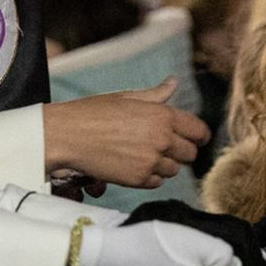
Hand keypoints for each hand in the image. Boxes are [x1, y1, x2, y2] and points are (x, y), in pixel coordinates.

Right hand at [42, 78, 209, 188]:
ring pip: (174, 170)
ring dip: (165, 164)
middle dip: (182, 150)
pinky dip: (150, 177)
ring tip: (145, 155)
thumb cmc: (93, 112)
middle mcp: (161, 139)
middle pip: (190, 153)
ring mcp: (151, 161)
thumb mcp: (126, 97)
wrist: (67, 135)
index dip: (199, 135)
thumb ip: (156, 95)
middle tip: (166, 147)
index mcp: (162, 115)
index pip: (198, 130)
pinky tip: (135, 166)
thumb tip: (173, 83)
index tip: (195, 138)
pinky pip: (157, 182)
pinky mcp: (138, 179)